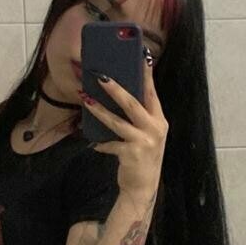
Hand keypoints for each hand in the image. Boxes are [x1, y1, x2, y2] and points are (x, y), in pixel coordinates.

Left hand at [79, 58, 167, 199]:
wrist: (143, 187)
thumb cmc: (142, 157)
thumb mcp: (147, 135)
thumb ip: (139, 119)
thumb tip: (119, 96)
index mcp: (159, 121)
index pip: (152, 93)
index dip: (146, 75)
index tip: (141, 57)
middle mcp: (155, 129)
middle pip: (133, 103)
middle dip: (115, 88)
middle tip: (100, 76)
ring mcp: (144, 141)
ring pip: (117, 121)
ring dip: (99, 110)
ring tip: (86, 100)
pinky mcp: (131, 154)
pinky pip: (110, 143)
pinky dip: (101, 143)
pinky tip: (94, 143)